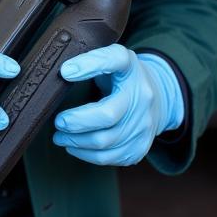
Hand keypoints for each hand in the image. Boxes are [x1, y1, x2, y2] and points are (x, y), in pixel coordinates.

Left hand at [53, 46, 183, 165]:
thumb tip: (65, 72)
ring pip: (106, 142)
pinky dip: (88, 155)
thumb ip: (91, 60)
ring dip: (77, 141)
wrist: (157, 96)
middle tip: (59, 121)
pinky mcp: (141, 146)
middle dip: (77, 121)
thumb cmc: (123, 76)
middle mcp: (142, 96)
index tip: (65, 72)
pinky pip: (111, 157)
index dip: (89, 64)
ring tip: (60, 136)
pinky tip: (75, 147)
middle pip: (107, 115)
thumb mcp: (110, 58)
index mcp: (131, 67)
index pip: (114, 60)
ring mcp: (144, 124)